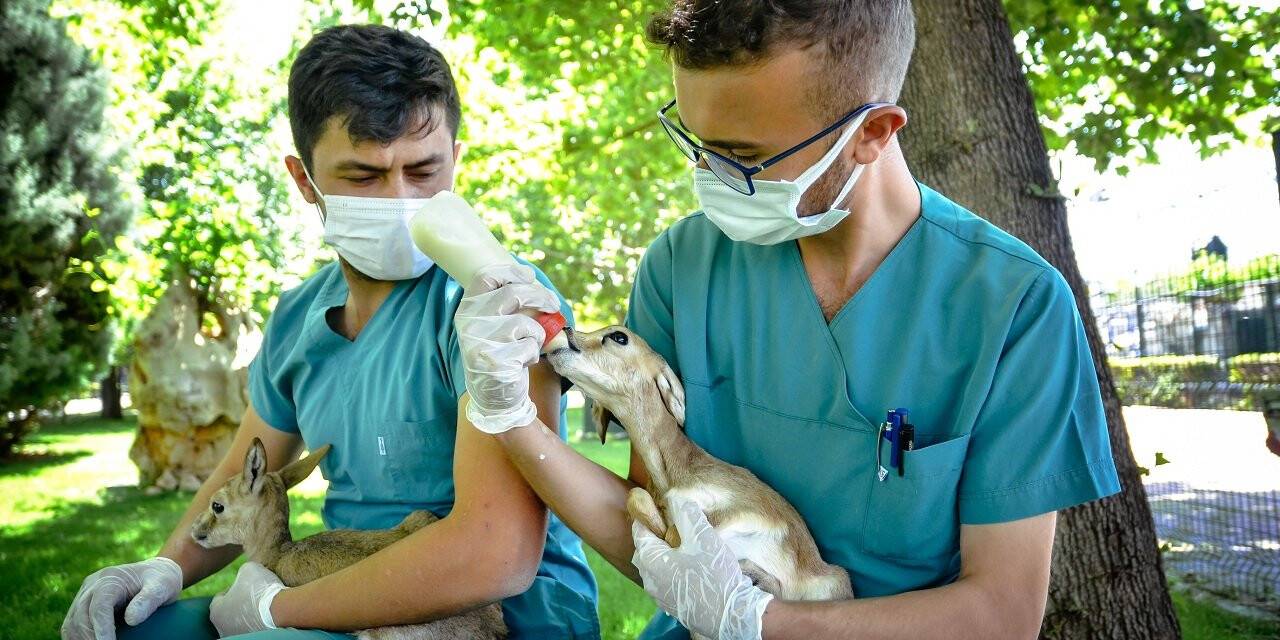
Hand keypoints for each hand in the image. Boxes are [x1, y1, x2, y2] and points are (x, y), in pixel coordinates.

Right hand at [62, 556, 182, 639]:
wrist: (155, 573)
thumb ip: (149, 600)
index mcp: (110, 578)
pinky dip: (78, 638)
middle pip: (81, 616)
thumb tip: (131, 620)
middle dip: (90, 638)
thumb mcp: (163, 585)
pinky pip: (72, 626)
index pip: (100, 607)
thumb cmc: (161, 580)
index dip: (101, 629)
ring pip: (71, 623)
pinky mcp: (82, 606)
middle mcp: (92, 585)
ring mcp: (84, 595)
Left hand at [209, 562, 285, 635]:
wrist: (281, 610)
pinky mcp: (251, 639)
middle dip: (238, 602)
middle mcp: (221, 628)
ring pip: (240, 621)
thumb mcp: (248, 569)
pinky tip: (267, 613)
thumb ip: (241, 572)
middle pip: (228, 611)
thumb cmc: (261, 590)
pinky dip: (257, 621)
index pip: (219, 597)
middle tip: (253, 594)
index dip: (232, 588)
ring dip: (248, 613)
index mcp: (216, 612)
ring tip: (262, 603)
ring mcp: (236, 636)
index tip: (244, 584)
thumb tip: (244, 575)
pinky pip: (252, 628)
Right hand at [455, 263, 560, 433]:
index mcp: (467, 309)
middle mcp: (469, 323)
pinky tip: (522, 363)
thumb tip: (532, 280)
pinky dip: (533, 353)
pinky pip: (529, 346)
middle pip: (513, 293)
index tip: (530, 276)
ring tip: (529, 345)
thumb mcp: (496, 325)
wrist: (495, 397)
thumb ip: (508, 304)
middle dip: (540, 297)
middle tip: (554, 305)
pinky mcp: (496, 361)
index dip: (512, 272)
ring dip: (537, 334)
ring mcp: (480, 343)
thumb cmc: (502, 354)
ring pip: (524, 323)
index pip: (487, 276)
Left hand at [631, 495, 773, 639]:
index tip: (661, 506)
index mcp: (650, 560)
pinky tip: (692, 567)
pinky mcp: (673, 606)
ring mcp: (660, 596)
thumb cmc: (714, 574)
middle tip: (676, 526)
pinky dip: (673, 570)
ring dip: (666, 554)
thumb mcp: (701, 535)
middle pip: (646, 549)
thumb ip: (685, 512)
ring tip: (686, 546)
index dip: (649, 515)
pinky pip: (666, 581)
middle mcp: (649, 580)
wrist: (731, 616)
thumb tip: (673, 496)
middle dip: (657, 535)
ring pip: (656, 566)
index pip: (639, 530)